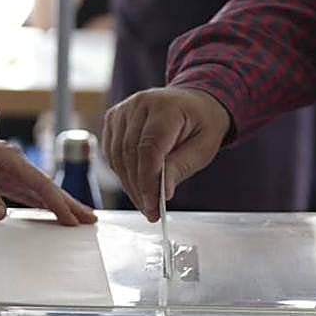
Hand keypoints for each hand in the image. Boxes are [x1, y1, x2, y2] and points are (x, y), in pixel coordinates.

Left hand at [0, 119, 96, 225]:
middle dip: (70, 204)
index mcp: (11, 159)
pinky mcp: (5, 177)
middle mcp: (16, 163)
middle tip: (91, 220)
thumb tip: (1, 215)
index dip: (58, 203)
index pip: (41, 184)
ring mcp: (12, 170)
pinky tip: (55, 214)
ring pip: (43, 191)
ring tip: (80, 219)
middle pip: (49, 187)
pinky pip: (29, 193)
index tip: (71, 219)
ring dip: (61, 205)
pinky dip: (44, 203)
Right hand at [101, 87, 229, 220]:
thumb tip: (163, 192)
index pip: (149, 148)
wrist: (195, 103)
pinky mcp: (114, 119)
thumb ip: (181, 166)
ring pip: (117, 156)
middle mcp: (140, 104)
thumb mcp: (204, 148)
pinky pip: (111, 153)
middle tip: (150, 212)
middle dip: (138, 188)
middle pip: (130, 154)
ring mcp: (124, 110)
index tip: (153, 206)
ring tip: (145, 202)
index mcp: (166, 106)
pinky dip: (121, 173)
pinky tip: (136, 184)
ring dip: (128, 184)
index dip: (147, 181)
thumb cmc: (202, 124)